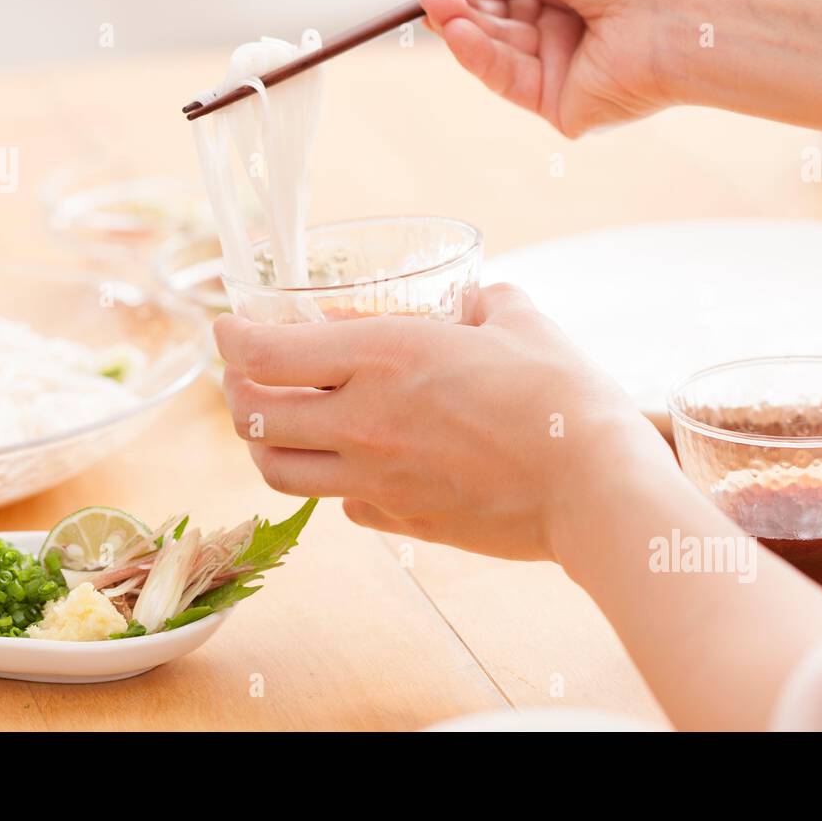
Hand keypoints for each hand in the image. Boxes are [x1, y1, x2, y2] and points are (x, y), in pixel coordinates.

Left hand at [214, 284, 678, 561]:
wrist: (593, 489)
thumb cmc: (562, 397)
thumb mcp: (520, 320)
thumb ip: (484, 301)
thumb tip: (477, 299)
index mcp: (382, 358)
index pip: (265, 351)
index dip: (231, 336)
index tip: (228, 326)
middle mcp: (362, 422)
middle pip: (252, 416)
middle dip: (234, 389)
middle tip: (241, 373)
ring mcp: (376, 480)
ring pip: (278, 471)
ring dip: (263, 443)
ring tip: (275, 424)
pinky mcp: (401, 522)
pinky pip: (339, 505)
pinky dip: (330, 483)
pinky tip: (352, 467)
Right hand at [418, 0, 693, 137]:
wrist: (669, 8)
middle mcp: (569, 20)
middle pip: (497, 16)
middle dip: (458, 2)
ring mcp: (563, 64)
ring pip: (496, 46)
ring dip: (460, 24)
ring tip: (434, 4)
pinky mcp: (559, 104)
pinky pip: (506, 78)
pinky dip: (477, 55)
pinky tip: (458, 31)